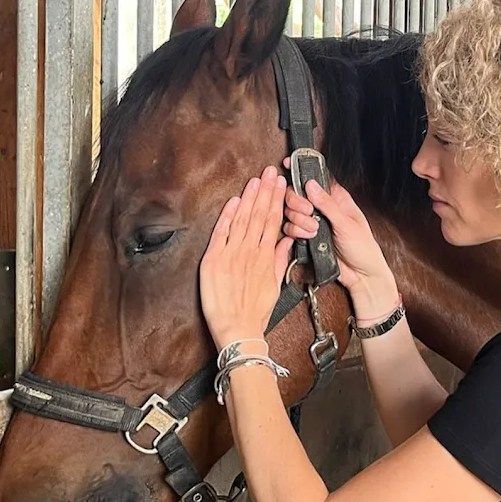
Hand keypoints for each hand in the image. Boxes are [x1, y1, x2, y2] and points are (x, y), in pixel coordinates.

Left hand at [200, 166, 293, 349]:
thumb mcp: (275, 285)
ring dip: (249, 197)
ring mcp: (231, 254)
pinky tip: (234, 201)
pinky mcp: (213, 260)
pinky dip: (227, 216)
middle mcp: (250, 252)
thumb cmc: (256, 312)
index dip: (276, 200)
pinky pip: (221, 233)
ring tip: (255, 180)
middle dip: (265, 191)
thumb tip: (287, 240)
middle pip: (259, 215)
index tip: (280, 183)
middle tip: (270, 171)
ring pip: (242, 219)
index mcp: (265, 256)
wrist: (238, 331)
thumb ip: (280, 259)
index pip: (273, 221)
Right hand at [282, 160, 397, 314]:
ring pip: (291, 212)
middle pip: (297, 194)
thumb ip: (327, 204)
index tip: (288, 166)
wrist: (361, 276)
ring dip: (299, 221)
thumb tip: (311, 184)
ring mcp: (313, 222)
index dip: (301, 171)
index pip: (316, 178)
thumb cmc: (363, 248)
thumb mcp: (347, 223)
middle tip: (309, 212)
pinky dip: (296, 232)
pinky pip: (291, 229)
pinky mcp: (306, 237)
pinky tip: (308, 237)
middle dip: (298, 203)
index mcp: (336, 198)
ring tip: (315, 230)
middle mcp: (322, 208)